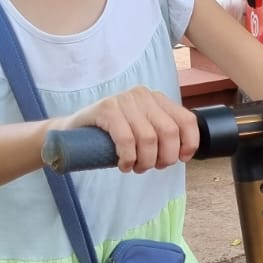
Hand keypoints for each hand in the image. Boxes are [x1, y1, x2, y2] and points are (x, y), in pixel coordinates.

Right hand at [58, 86, 198, 172]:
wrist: (73, 131)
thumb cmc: (112, 135)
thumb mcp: (142, 130)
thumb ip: (162, 135)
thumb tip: (184, 154)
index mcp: (157, 99)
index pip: (186, 119)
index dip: (189, 143)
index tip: (181, 159)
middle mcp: (142, 95)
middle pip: (169, 131)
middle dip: (165, 157)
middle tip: (153, 167)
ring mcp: (123, 99)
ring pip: (149, 138)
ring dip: (146, 161)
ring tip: (137, 168)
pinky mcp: (106, 109)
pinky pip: (127, 139)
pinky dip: (129, 158)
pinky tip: (124, 165)